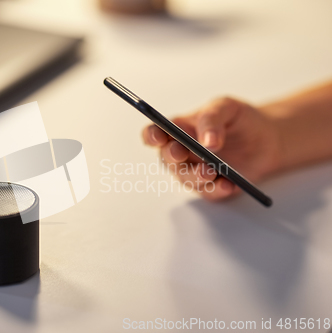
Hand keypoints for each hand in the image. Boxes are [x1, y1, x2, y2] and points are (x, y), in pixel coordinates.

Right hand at [142, 97, 281, 200]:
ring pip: (185, 178)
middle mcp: (183, 151)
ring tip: (210, 172)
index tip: (158, 137)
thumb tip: (207, 141)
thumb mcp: (226, 107)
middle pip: (167, 158)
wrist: (269, 139)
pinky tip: (228, 185)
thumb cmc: (241, 120)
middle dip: (172, 157)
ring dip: (194, 176)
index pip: (155, 133)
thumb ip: (212, 119)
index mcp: (179, 129)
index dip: (151, 136)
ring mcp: (196, 170)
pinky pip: (207, 191)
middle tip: (182, 153)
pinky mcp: (212, 185)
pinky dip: (216, 190)